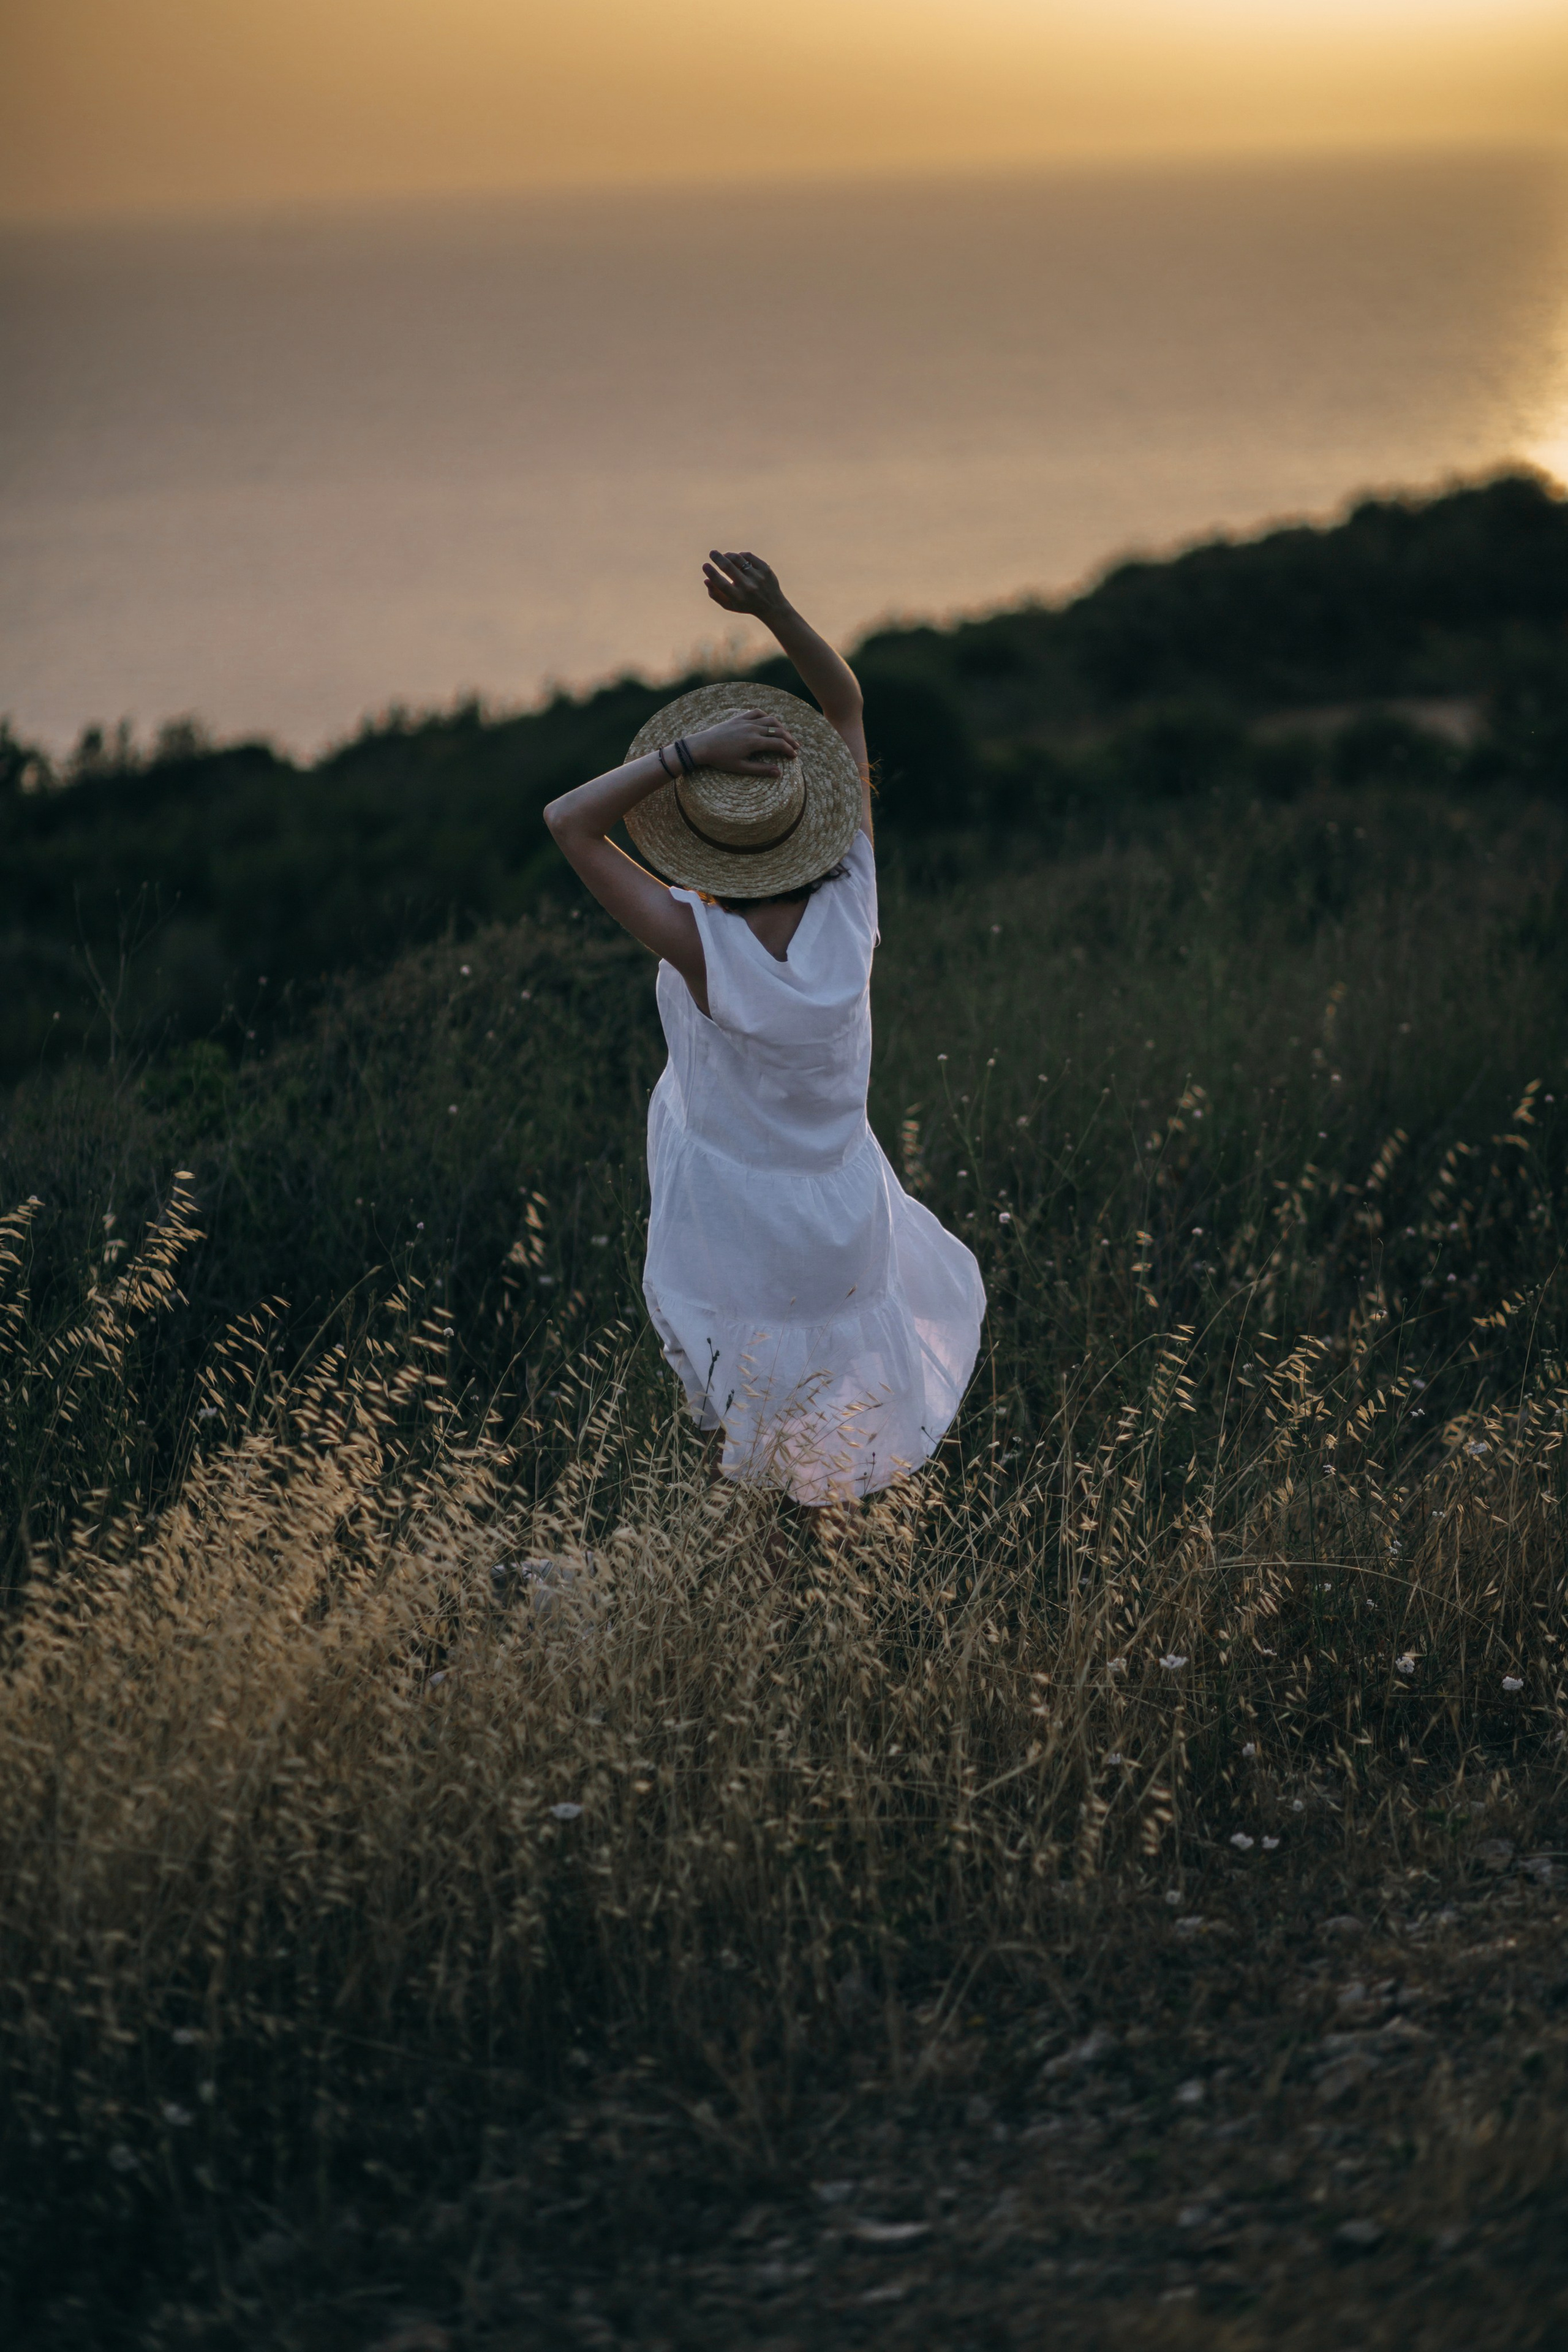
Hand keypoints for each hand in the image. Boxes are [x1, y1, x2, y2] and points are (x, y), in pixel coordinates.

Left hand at [686, 707, 800, 776]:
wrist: (703, 746)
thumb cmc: (721, 759)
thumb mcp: (741, 768)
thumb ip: (761, 770)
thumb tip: (778, 773)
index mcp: (754, 742)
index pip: (778, 744)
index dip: (789, 750)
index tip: (794, 756)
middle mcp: (753, 729)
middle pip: (778, 731)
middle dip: (789, 739)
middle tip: (796, 747)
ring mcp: (746, 721)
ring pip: (770, 720)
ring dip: (781, 727)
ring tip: (786, 734)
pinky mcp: (739, 718)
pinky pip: (757, 713)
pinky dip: (766, 716)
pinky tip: (769, 721)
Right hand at [702, 550, 788, 620]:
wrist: (772, 606)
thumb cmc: (745, 605)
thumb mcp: (730, 605)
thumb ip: (715, 594)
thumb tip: (706, 579)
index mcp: (738, 597)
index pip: (721, 583)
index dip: (711, 573)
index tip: (705, 565)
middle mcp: (748, 587)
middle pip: (728, 567)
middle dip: (717, 557)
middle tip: (712, 553)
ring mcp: (758, 577)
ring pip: (738, 559)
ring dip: (728, 555)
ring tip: (725, 556)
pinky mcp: (766, 569)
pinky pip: (749, 556)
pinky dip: (741, 555)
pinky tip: (738, 558)